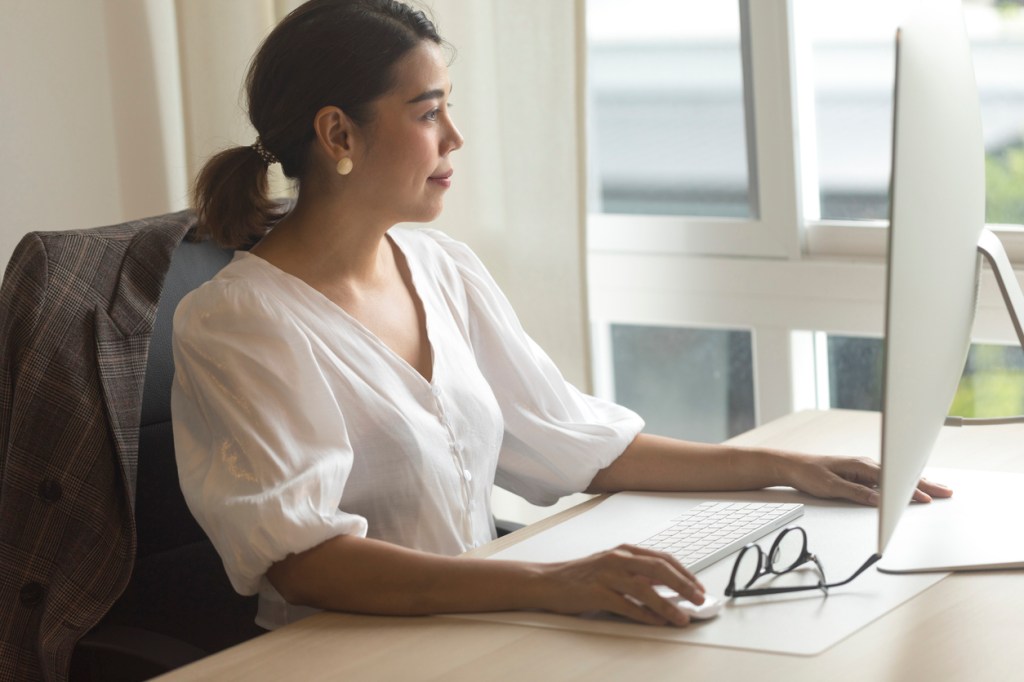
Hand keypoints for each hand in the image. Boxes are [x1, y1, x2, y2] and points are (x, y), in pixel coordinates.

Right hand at [533, 545, 704, 626]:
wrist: (548, 581)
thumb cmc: (581, 576)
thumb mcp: (612, 566)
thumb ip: (637, 573)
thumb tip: (667, 586)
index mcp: (624, 550)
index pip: (663, 558)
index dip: (684, 573)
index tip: (698, 587)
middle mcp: (618, 558)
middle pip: (659, 569)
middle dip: (683, 586)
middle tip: (699, 600)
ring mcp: (607, 575)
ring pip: (646, 589)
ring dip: (668, 605)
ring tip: (681, 617)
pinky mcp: (597, 592)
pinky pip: (627, 606)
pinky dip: (645, 615)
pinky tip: (657, 621)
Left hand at [782, 453, 952, 505]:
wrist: (793, 465)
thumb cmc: (809, 473)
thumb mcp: (832, 487)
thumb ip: (856, 493)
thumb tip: (878, 500)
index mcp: (861, 466)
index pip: (893, 479)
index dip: (912, 489)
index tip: (928, 498)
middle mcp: (866, 465)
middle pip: (901, 475)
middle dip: (926, 484)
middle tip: (947, 493)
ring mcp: (864, 468)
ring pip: (897, 476)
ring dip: (919, 482)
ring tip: (940, 489)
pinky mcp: (860, 473)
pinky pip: (888, 477)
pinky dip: (905, 481)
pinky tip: (913, 486)